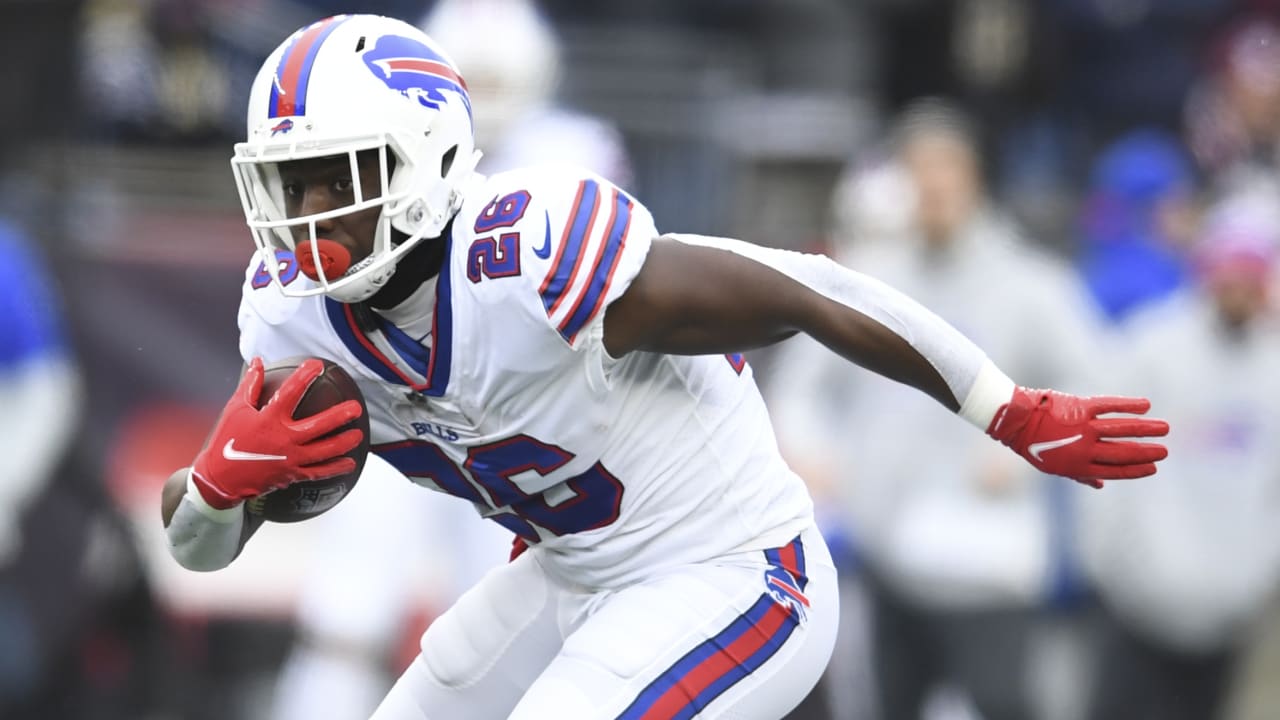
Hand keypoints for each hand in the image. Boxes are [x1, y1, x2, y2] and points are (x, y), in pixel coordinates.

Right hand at [190, 357, 364, 508]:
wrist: (219, 479)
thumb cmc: (227, 440)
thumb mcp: (235, 409)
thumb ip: (250, 384)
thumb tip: (259, 361)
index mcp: (269, 419)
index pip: (290, 392)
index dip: (305, 376)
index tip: (317, 365)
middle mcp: (283, 439)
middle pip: (318, 426)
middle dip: (340, 416)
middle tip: (356, 408)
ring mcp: (289, 459)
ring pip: (324, 451)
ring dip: (344, 442)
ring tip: (358, 434)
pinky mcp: (292, 474)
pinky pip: (319, 472)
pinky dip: (336, 467)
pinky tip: (350, 462)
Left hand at [986, 387, 1168, 488]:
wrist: (1015, 421)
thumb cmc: (1035, 444)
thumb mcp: (1054, 466)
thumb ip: (1079, 474)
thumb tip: (1100, 486)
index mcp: (1078, 466)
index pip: (1114, 471)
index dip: (1136, 470)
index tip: (1154, 468)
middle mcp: (1084, 447)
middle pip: (1122, 452)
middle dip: (1146, 452)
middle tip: (1164, 451)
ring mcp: (1083, 427)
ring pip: (1122, 428)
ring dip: (1145, 429)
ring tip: (1165, 428)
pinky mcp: (1081, 406)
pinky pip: (1110, 406)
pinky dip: (1129, 405)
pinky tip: (1146, 406)